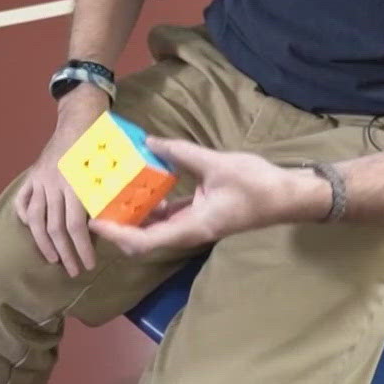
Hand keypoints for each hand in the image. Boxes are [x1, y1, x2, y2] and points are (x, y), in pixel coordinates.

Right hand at [12, 89, 108, 276]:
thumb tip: (142, 212)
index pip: (76, 226)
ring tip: (53, 259)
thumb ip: (118, 190)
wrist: (79, 116)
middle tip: (74, 271)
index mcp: (76, 182)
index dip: (82, 249)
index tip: (89, 265)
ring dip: (44, 243)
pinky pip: (23, 201)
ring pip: (36, 219)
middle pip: (55, 228)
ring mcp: (40, 179)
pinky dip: (25, 217)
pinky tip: (33, 231)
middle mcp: (54, 183)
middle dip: (65, 253)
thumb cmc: (102, 140)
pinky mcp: (32, 175)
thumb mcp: (113, 164)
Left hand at [89, 138, 328, 257]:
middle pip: (145, 240)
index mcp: (192, 227)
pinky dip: (152, 204)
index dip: (117, 235)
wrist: (288, 196)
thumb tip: (150, 141)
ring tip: (111, 194)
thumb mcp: (216, 163)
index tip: (95, 222)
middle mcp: (190, 231)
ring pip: (155, 228)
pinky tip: (141, 185)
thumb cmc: (256, 184)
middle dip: (119, 228)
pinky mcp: (201, 214)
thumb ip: (181, 153)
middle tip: (97, 206)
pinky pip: (169, 215)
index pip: (145, 242)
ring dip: (134, 216)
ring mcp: (195, 224)